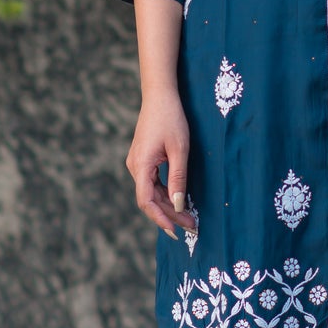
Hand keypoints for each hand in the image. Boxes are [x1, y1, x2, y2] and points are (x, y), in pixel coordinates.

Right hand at [126, 91, 191, 240]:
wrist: (160, 95)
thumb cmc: (171, 118)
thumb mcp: (180, 149)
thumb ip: (178, 178)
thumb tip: (178, 205)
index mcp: (141, 165)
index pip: (146, 201)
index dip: (160, 218)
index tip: (176, 231)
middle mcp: (135, 166)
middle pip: (150, 199)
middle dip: (171, 214)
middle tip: (193, 226)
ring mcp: (138, 163)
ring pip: (152, 193)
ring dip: (169, 206)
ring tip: (189, 218)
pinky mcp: (143, 160)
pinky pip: (153, 183)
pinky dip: (165, 194)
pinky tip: (179, 201)